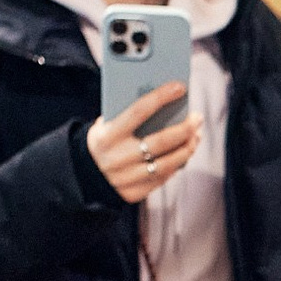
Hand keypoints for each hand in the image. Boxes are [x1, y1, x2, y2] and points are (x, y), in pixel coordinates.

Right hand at [86, 81, 201, 203]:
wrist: (83, 173)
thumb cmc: (103, 140)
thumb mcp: (105, 124)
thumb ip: (127, 115)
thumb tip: (163, 102)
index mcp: (108, 135)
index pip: (139, 111)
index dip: (162, 97)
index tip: (180, 87)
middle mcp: (117, 158)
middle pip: (161, 141)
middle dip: (185, 128)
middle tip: (197, 118)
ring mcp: (126, 178)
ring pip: (167, 163)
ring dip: (187, 148)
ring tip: (197, 135)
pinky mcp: (133, 193)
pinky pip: (162, 177)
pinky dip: (177, 164)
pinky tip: (185, 152)